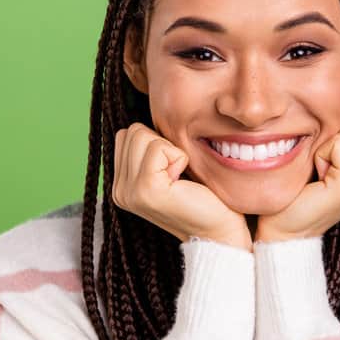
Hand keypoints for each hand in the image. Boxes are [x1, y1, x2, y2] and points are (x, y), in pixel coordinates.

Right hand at [112, 123, 251, 250]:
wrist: (221, 231)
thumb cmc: (204, 196)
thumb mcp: (171, 167)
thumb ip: (151, 148)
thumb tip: (149, 109)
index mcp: (121, 184)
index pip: (127, 133)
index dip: (157, 143)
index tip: (173, 171)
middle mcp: (118, 190)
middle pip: (133, 130)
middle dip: (162, 144)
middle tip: (178, 175)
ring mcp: (128, 193)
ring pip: (142, 135)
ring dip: (170, 150)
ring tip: (180, 178)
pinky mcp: (145, 191)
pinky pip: (158, 148)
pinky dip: (178, 158)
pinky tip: (183, 181)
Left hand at [255, 113, 339, 241]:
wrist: (286, 230)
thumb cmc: (301, 192)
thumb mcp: (331, 160)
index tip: (331, 161)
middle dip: (339, 137)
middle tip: (325, 167)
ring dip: (329, 147)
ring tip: (322, 173)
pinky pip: (339, 144)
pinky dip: (321, 155)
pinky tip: (318, 178)